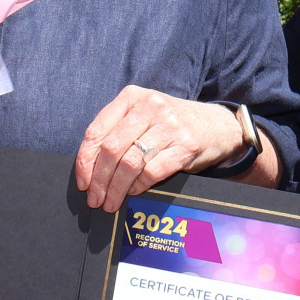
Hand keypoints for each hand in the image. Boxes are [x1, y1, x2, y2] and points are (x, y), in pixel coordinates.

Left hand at [74, 87, 265, 211]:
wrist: (217, 125)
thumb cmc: (171, 124)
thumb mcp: (143, 114)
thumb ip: (117, 130)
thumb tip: (88, 167)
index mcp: (132, 97)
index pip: (97, 131)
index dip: (85, 160)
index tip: (83, 182)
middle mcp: (150, 107)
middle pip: (111, 149)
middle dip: (99, 179)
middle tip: (95, 198)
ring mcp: (169, 125)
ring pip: (130, 163)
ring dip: (116, 188)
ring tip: (111, 202)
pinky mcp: (186, 145)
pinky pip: (153, 172)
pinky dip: (139, 186)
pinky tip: (134, 192)